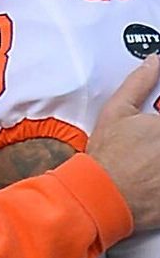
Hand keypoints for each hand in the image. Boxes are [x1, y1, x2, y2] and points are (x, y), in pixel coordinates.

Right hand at [87, 54, 159, 230]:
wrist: (103, 195)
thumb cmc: (109, 154)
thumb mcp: (117, 110)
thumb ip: (139, 83)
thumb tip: (153, 62)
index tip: (155, 117)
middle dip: (157, 136)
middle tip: (148, 140)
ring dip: (158, 152)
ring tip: (148, 158)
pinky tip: (151, 172)